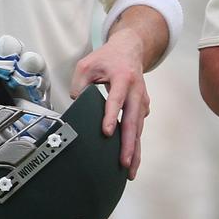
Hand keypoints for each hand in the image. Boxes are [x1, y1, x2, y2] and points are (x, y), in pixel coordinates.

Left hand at [69, 33, 149, 178]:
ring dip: (135, 150)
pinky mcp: (143, 107)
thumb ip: (79, 86)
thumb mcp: (86, 65)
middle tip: (123, 162)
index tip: (107, 132)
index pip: (116, 100)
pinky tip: (131, 159)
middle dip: (128, 144)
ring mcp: (142, 100)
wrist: (130, 49)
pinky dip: (136, 144)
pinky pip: (139, 128)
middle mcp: (136, 90)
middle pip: (133, 121)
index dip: (111, 116)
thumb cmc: (108, 57)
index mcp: (122, 78)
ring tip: (130, 170)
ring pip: (138, 129)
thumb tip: (76, 107)